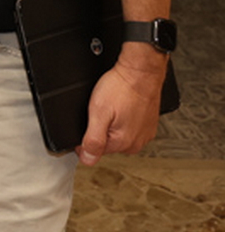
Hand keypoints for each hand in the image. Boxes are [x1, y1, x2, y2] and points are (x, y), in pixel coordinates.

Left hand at [77, 46, 167, 164]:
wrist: (140, 72)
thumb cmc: (120, 88)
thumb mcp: (98, 113)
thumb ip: (92, 139)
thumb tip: (87, 160)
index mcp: (123, 143)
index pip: (94, 150)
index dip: (84, 137)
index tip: (85, 121)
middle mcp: (136, 143)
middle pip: (106, 143)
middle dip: (99, 129)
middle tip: (101, 110)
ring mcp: (144, 134)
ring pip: (117, 135)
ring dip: (111, 124)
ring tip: (113, 106)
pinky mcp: (148, 125)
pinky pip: (129, 127)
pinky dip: (122, 119)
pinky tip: (121, 107)